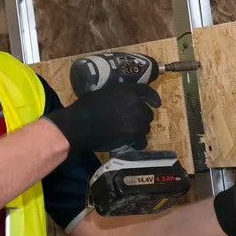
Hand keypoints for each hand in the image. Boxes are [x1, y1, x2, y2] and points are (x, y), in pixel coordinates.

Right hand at [45, 83, 160, 152]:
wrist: (78, 125)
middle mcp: (135, 104)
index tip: (157, 103)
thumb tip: (121, 99)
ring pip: (145, 127)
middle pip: (148, 113)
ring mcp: (135, 121)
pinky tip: (131, 144)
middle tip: (133, 122)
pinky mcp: (132, 136)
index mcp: (126, 91)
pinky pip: (141, 141)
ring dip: (139, 130)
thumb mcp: (101, 93)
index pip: (146, 91)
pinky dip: (137, 143)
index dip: (153, 97)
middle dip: (142, 117)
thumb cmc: (85, 107)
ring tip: (129, 133)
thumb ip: (116, 95)